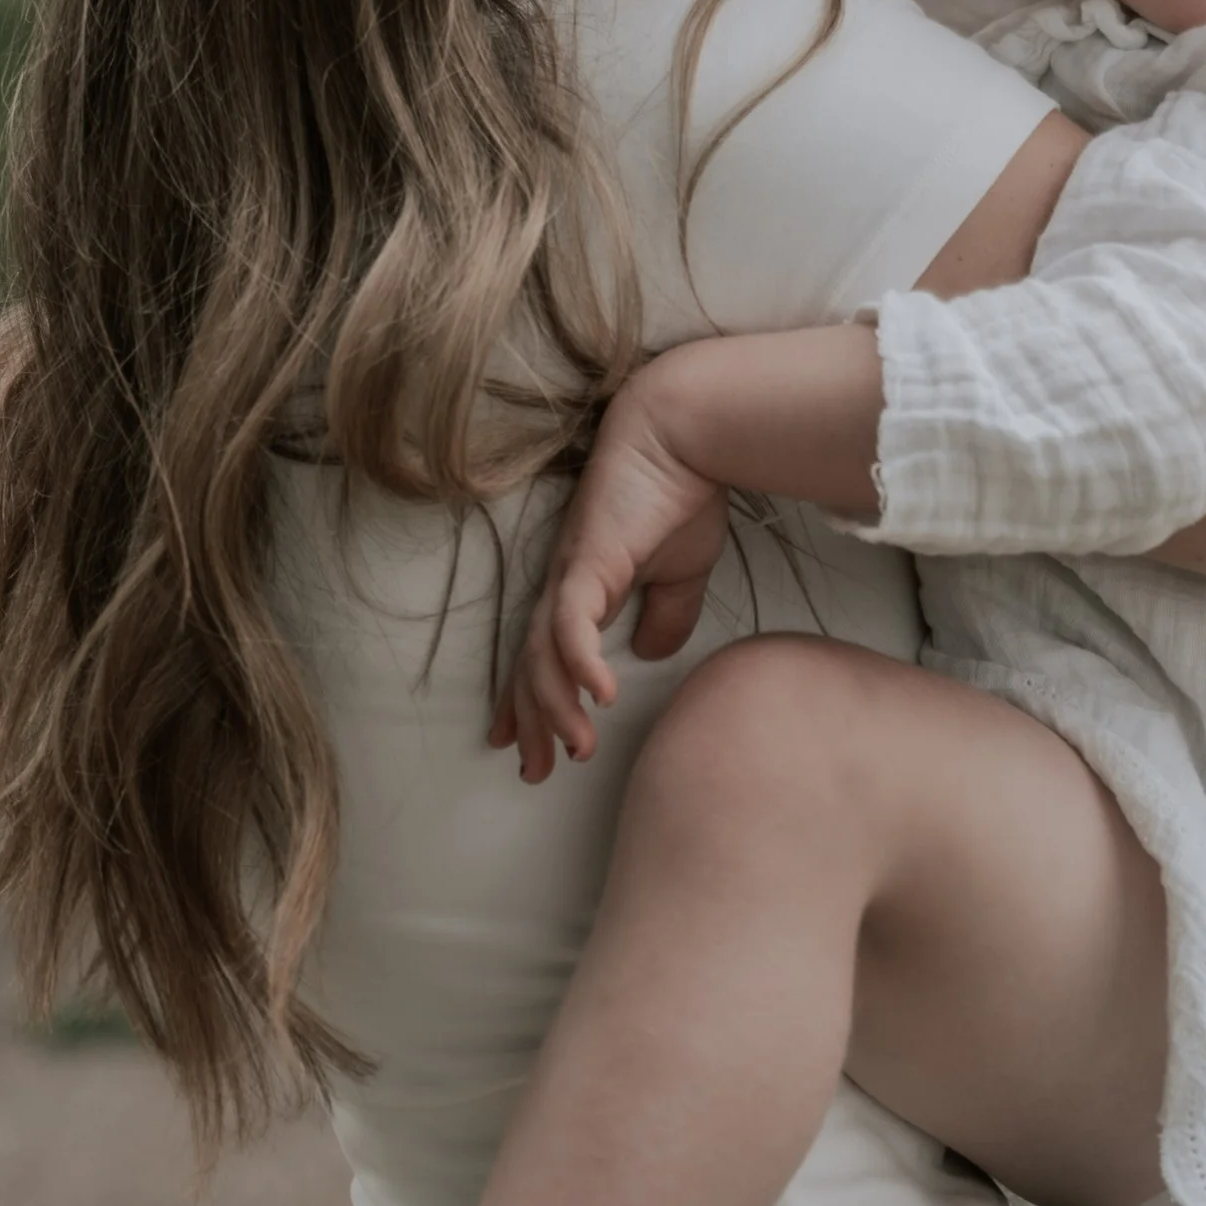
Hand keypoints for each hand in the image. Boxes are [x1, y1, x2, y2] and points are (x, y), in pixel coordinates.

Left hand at [489, 359, 734, 782]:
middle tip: (534, 771)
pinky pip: (571, 623)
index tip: (520, 747)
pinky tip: (599, 696)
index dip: (528, 701)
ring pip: (543, 654)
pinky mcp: (589, 560)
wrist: (684, 434)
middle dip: (529, 721)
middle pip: (529, 665)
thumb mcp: (681, 572)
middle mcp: (565, 584)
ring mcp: (572, 573)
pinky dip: (579, 663)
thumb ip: (665, 615)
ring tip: (576, 750)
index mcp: (582, 587)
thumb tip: (649, 655)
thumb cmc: (681, 492)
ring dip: (556, 707)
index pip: (541, 654)